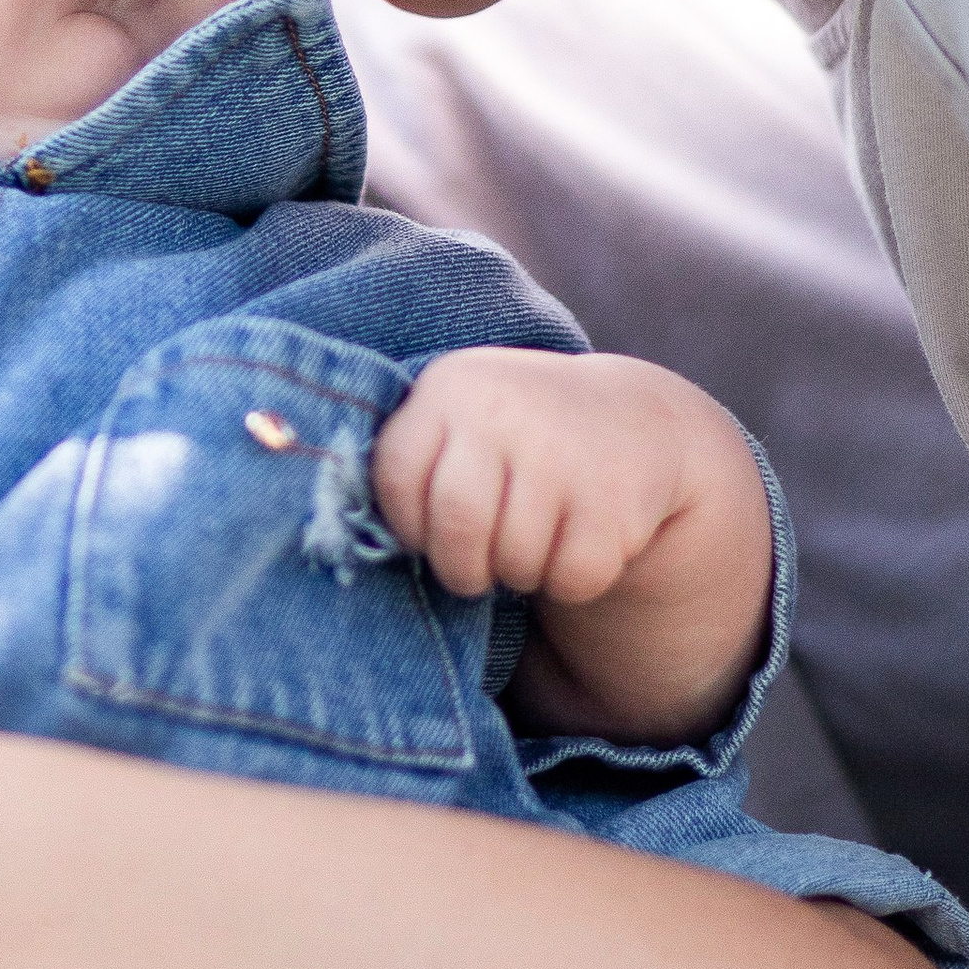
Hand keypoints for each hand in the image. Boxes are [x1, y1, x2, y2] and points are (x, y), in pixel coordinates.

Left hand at [373, 347, 770, 732]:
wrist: (635, 420)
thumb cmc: (517, 437)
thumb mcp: (463, 419)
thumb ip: (413, 460)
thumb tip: (333, 533)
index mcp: (451, 389)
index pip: (394, 480)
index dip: (407, 524)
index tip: (429, 531)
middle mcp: (505, 412)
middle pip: (456, 528)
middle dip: (462, 567)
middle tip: (477, 566)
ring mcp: (564, 454)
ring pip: (515, 562)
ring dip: (521, 572)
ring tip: (533, 537)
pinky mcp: (615, 501)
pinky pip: (571, 579)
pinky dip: (571, 580)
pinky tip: (580, 537)